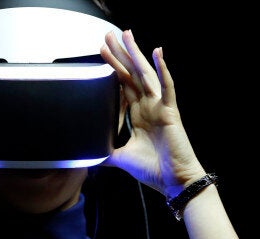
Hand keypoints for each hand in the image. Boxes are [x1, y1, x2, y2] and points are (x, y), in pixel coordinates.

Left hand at [100, 30, 204, 197]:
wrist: (173, 182)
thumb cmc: (153, 170)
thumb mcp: (120, 157)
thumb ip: (104, 151)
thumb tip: (87, 152)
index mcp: (138, 114)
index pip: (123, 85)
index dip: (113, 69)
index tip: (101, 53)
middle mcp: (148, 106)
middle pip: (131, 74)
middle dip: (120, 54)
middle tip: (108, 35)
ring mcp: (159, 107)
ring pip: (145, 74)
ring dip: (135, 54)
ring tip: (126, 35)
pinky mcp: (170, 112)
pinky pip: (166, 87)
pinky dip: (162, 69)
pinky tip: (157, 52)